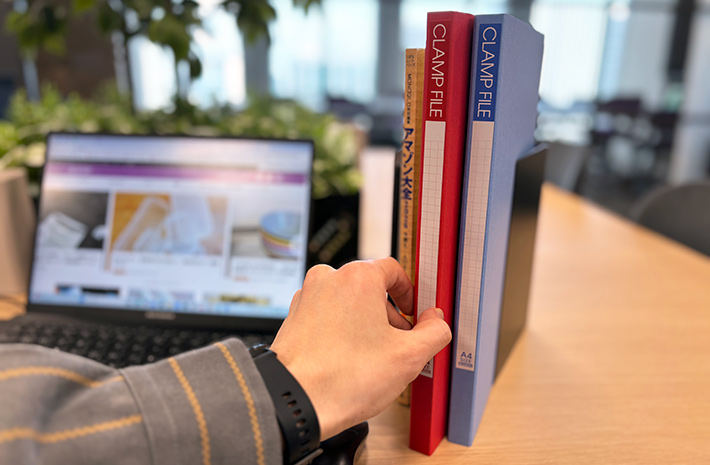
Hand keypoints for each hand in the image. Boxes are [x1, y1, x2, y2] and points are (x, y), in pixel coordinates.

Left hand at [269, 257, 450, 440]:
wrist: (294, 400)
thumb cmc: (344, 378)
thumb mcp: (408, 357)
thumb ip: (433, 332)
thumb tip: (436, 321)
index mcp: (357, 277)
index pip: (393, 270)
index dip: (410, 293)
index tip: (414, 313)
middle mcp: (328, 279)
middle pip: (369, 287)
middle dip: (388, 314)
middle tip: (398, 342)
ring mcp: (307, 298)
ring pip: (346, 302)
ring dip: (364, 323)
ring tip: (372, 357)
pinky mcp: (293, 318)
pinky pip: (326, 316)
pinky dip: (341, 331)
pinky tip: (349, 361)